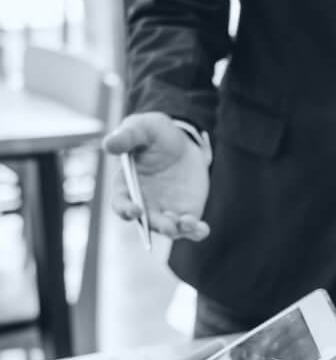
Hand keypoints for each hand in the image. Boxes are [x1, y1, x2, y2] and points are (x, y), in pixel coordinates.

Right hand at [104, 112, 210, 240]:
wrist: (183, 142)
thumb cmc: (155, 134)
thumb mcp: (142, 127)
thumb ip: (127, 136)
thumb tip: (109, 145)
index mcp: (127, 187)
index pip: (121, 204)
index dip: (126, 210)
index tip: (135, 210)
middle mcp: (145, 204)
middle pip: (148, 222)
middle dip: (158, 226)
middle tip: (168, 226)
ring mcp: (167, 211)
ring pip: (171, 229)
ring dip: (179, 229)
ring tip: (188, 223)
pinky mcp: (187, 212)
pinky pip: (191, 228)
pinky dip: (196, 231)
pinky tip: (203, 229)